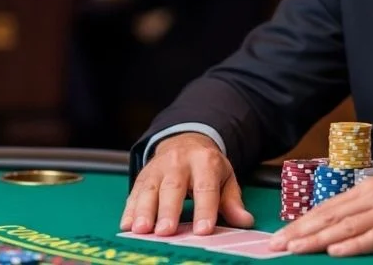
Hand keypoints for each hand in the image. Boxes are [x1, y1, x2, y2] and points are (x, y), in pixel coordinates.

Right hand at [119, 133, 253, 235]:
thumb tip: (245, 221)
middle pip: (173, 187)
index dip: (205, 209)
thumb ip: (232, 201)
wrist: (186, 140)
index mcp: (205, 161)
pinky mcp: (143, 175)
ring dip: (144, 211)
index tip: (203, 230)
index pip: (206, 187)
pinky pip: (135, 192)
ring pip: (150, 189)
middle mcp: (179, 161)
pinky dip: (130, 209)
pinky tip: (127, 225)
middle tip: (166, 232)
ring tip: (142, 231)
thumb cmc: (207, 166)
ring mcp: (158, 167)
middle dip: (168, 210)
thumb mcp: (225, 177)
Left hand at [269, 171, 372, 256]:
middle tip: (274, 246)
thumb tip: (339, 227)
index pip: (328, 207)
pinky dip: (354, 245)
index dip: (302, 222)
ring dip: (317, 239)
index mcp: (369, 190)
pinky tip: (336, 252)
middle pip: (330, 217)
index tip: (280, 235)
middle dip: (300, 232)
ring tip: (294, 249)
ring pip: (346, 227)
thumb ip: (368, 210)